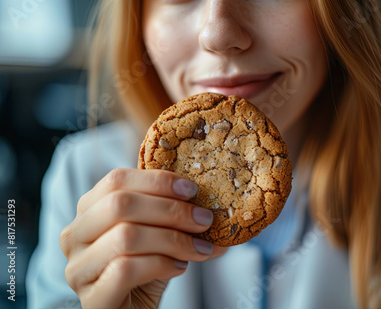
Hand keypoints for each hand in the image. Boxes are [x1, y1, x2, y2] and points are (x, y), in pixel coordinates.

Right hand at [60, 168, 226, 308]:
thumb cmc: (145, 269)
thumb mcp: (158, 233)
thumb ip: (174, 214)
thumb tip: (209, 204)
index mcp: (89, 209)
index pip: (117, 180)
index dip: (157, 181)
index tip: (192, 190)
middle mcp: (75, 235)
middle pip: (120, 205)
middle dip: (171, 210)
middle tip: (203, 220)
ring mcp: (78, 268)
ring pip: (126, 237)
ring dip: (173, 239)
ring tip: (198, 249)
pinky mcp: (91, 298)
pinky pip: (127, 270)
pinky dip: (161, 264)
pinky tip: (178, 267)